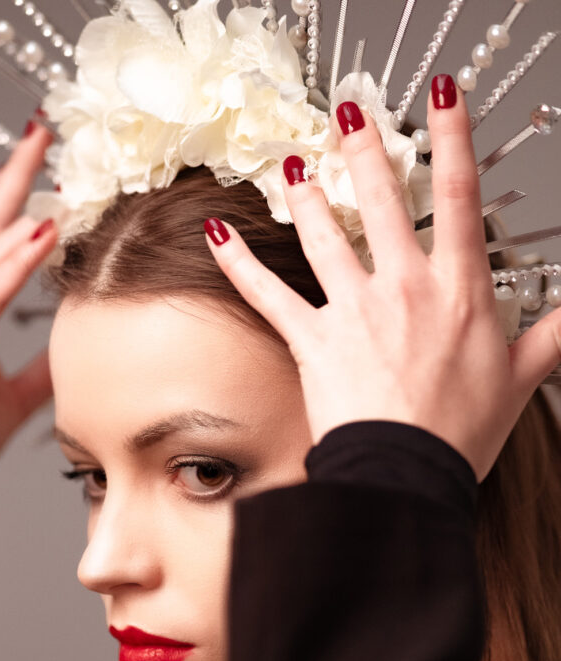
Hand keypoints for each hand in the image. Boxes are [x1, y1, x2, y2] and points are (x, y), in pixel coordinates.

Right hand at [0, 123, 56, 536]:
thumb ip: (40, 373)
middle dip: (14, 176)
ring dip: (18, 202)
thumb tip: (73, 356)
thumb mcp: (12, 401)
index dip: (18, 203)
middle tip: (42, 130)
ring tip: (49, 161)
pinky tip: (42, 234)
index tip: (50, 169)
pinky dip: (13, 263)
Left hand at [205, 79, 560, 483]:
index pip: (458, 199)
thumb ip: (550, 337)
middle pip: (383, 202)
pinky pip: (269, 294)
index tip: (443, 102)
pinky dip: (240, 263)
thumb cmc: (454, 436)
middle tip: (350, 115)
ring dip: (306, 195)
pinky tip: (217, 234)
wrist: (405, 474)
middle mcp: (404, 289)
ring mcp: (355, 311)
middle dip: (366, 150)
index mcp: (458, 292)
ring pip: (325, 235)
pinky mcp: (313, 341)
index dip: (452, 141)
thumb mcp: (517, 381)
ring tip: (294, 165)